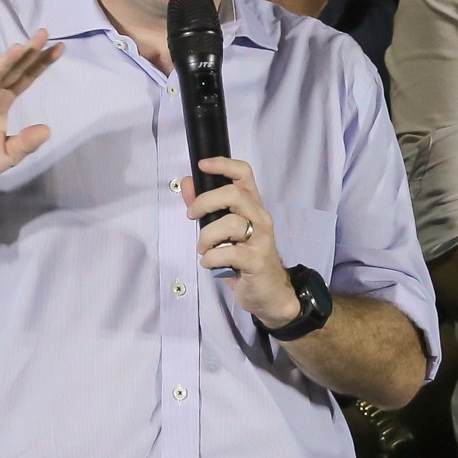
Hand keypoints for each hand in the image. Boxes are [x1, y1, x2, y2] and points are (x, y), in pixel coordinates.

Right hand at [0, 36, 64, 200]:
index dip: (40, 63)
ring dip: (5, 62)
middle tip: (45, 34)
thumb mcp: (6, 156)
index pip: (25, 78)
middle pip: (12, 70)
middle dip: (28, 53)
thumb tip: (48, 130)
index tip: (60, 48)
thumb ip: (25, 144)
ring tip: (21, 48)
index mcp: (1, 102)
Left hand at [187, 157, 299, 326]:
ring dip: (206, 237)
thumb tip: (187, 182)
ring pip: (230, 224)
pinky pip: (228, 252)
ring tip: (204, 249)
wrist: (269, 293)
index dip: (223, 164)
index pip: (244, 174)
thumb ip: (205, 206)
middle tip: (192, 217)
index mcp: (252, 206)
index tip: (202, 165)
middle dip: (205, 202)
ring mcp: (261, 238)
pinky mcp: (257, 260)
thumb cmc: (244, 259)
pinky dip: (211, 258)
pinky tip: (211, 263)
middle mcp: (260, 217)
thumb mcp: (222, 231)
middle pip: (233, 194)